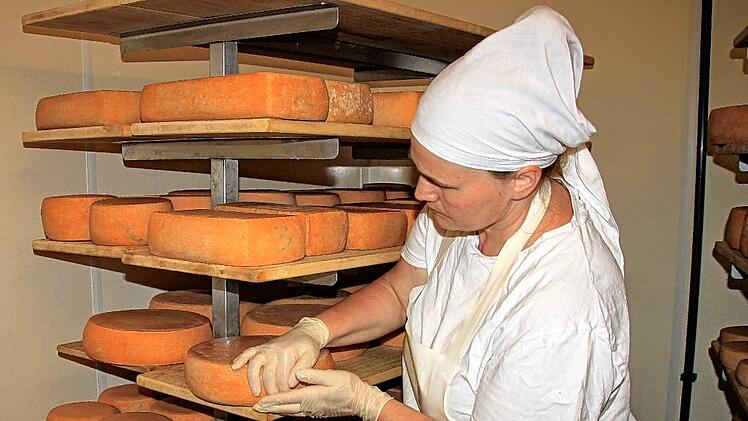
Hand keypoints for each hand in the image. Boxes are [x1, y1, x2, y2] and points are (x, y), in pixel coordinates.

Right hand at [231, 317, 328, 395]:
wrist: (304, 332)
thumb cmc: (308, 346)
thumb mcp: (311, 357)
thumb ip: (302, 369)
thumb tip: (290, 383)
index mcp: (287, 353)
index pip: (282, 377)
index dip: (284, 389)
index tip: (286, 395)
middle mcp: (274, 350)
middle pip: (268, 374)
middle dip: (271, 389)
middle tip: (273, 398)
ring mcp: (266, 348)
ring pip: (255, 364)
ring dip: (253, 379)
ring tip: (255, 392)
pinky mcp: (261, 347)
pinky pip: (248, 352)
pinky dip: (240, 358)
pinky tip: (234, 367)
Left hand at [254, 368, 392, 420]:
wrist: (360, 400)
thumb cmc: (348, 386)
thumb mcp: (332, 376)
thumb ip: (314, 375)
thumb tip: (298, 373)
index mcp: (311, 396)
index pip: (287, 398)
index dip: (272, 400)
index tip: (260, 401)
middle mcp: (309, 406)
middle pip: (285, 408)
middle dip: (270, 408)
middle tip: (256, 408)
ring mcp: (313, 410)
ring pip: (290, 412)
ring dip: (277, 411)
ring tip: (266, 409)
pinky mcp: (316, 411)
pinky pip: (297, 412)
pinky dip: (287, 411)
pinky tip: (285, 410)